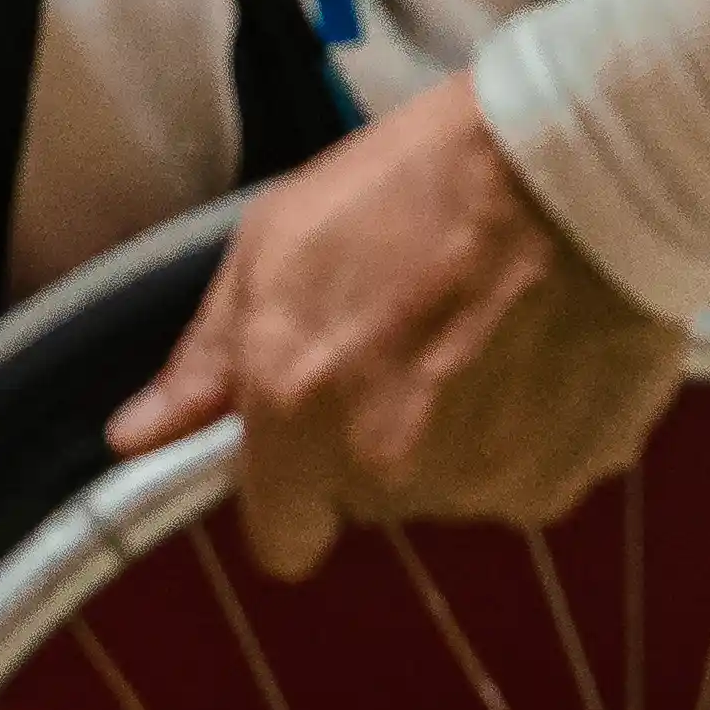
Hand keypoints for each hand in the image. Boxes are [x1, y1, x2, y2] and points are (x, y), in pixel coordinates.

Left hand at [105, 77, 688, 579]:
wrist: (575, 168)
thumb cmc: (413, 183)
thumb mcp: (273, 242)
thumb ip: (207, 361)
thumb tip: (135, 438)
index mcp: (300, 412)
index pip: (281, 540)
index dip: (288, 494)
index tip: (305, 441)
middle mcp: (388, 469)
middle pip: (369, 501)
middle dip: (374, 443)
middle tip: (402, 342)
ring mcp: (486, 481)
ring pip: (449, 489)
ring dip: (453, 438)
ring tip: (476, 334)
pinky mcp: (572, 476)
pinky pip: (526, 478)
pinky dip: (526, 434)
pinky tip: (534, 353)